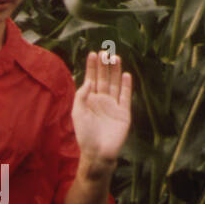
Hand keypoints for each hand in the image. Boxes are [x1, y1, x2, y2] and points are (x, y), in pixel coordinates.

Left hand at [72, 51, 132, 165]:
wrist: (98, 152)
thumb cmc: (84, 134)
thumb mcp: (77, 112)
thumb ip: (81, 96)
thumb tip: (87, 82)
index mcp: (89, 99)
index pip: (91, 78)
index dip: (92, 67)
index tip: (93, 53)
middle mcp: (102, 100)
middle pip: (104, 78)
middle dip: (104, 66)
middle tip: (105, 51)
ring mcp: (113, 106)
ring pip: (115, 84)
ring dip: (115, 72)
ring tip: (115, 58)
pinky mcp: (124, 113)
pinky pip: (125, 96)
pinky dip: (126, 86)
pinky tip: (126, 75)